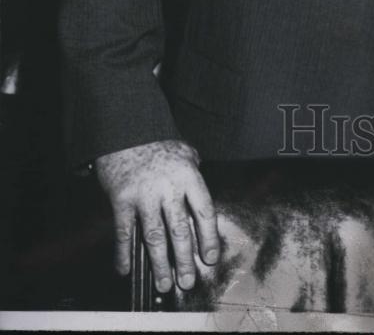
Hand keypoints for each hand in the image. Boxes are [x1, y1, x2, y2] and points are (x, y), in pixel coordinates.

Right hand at [96, 139, 219, 292]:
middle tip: (187, 280)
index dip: (209, 237)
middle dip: (184, 259)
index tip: (210, 257)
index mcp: (188, 176)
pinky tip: (126, 269)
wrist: (125, 130)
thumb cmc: (156, 143)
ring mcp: (144, 194)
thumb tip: (199, 196)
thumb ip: (194, 173)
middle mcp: (168, 187)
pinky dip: (124, 253)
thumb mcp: (184, 151)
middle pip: (180, 229)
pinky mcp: (121, 199)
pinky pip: (124, 232)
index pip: (204, 211)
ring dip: (159, 264)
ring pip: (154, 236)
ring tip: (164, 283)